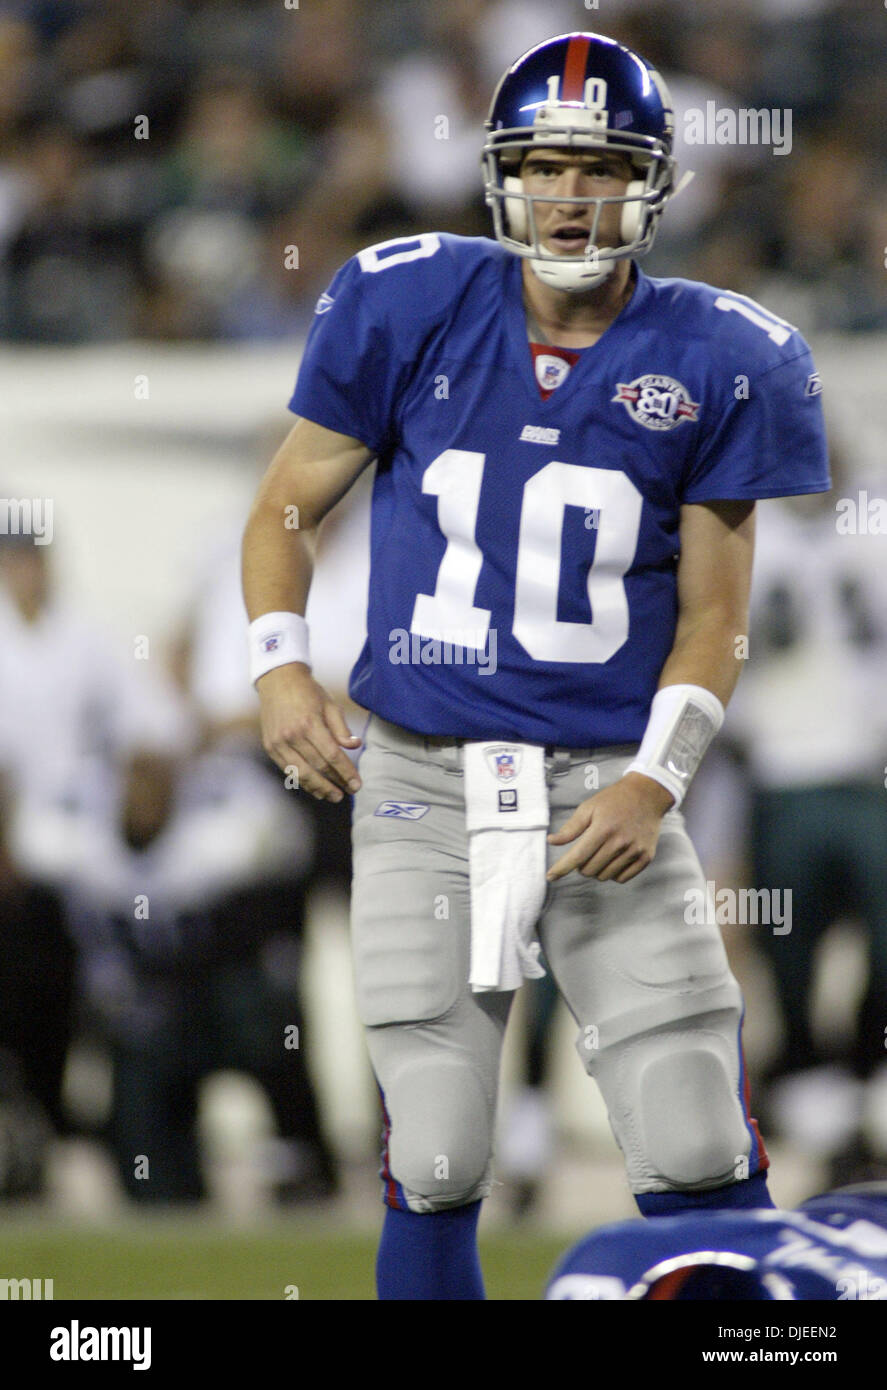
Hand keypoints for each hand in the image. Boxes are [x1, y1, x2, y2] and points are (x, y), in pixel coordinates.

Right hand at [256, 663, 361, 801]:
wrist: (277, 680)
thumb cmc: (308, 692)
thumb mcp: (330, 704)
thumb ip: (342, 727)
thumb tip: (355, 746)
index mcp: (310, 723)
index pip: (332, 755)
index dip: (346, 772)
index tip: (357, 784)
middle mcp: (292, 735)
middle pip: (318, 767)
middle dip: (335, 783)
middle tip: (348, 793)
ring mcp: (278, 743)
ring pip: (302, 773)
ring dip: (319, 788)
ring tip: (334, 796)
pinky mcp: (270, 747)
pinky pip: (288, 770)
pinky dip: (302, 782)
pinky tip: (315, 789)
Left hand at [546, 773, 673, 884]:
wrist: (647, 795)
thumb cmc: (614, 800)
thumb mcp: (589, 808)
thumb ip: (570, 828)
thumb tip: (552, 841)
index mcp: (603, 828)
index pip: (578, 856)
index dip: (562, 868)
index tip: (550, 876)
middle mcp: (620, 842)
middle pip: (590, 870)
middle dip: (581, 866)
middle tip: (585, 853)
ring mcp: (635, 851)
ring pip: (605, 876)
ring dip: (596, 870)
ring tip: (600, 854)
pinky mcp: (646, 857)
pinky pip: (622, 878)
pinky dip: (613, 874)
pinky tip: (613, 859)